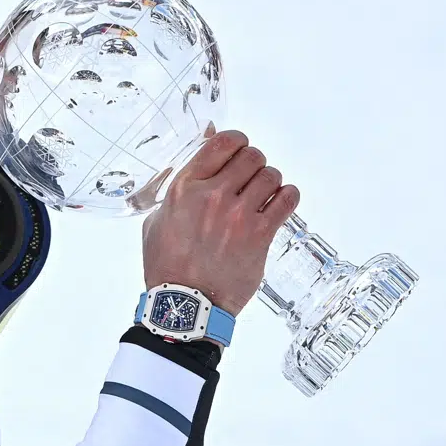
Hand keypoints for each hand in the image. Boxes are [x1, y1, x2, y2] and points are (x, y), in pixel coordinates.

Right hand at [142, 130, 300, 316]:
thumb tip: (203, 159)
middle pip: (251, 156)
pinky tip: (279, 204)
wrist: (186, 304)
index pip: (222, 143)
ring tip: (264, 195)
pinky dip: (287, 197)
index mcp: (185, 188)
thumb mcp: (158, 219)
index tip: (240, 149)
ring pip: (271, 175)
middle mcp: (213, 196)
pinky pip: (287, 200)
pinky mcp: (260, 235)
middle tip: (251, 177)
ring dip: (270, 182)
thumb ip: (180, 188)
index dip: (237, 141)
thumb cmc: (168, 266)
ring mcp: (238, 216)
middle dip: (254, 163)